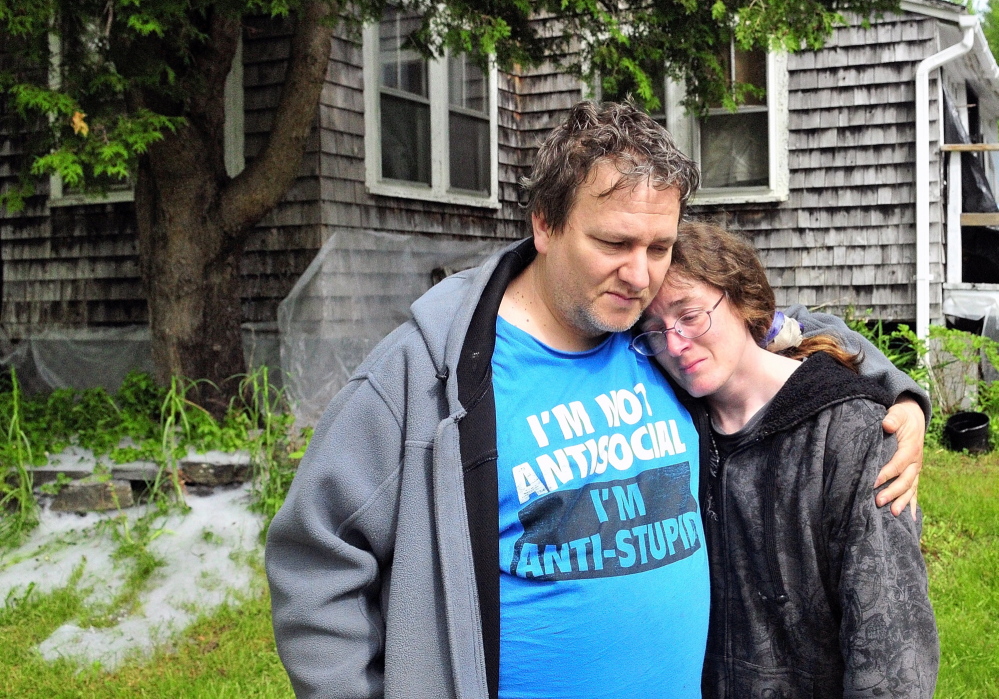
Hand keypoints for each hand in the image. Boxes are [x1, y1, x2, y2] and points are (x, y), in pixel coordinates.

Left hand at [876, 397, 924, 518]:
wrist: (913, 419)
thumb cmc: (901, 417)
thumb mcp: (897, 413)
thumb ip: (893, 418)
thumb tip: (887, 424)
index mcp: (910, 449)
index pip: (897, 464)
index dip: (886, 473)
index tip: (873, 481)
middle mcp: (915, 462)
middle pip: (905, 480)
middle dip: (893, 492)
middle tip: (878, 501)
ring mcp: (915, 470)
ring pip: (910, 489)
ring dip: (902, 502)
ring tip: (893, 514)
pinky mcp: (913, 474)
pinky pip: (914, 491)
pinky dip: (912, 504)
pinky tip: (910, 519)